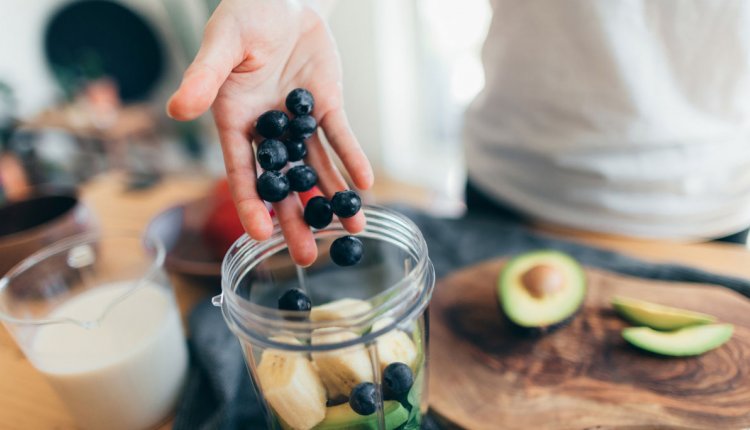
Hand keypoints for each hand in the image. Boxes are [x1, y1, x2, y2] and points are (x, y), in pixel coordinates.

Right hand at [167, 0, 373, 265]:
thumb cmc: (243, 16)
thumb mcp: (222, 45)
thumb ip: (203, 78)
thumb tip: (176, 110)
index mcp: (235, 121)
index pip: (242, 171)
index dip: (251, 203)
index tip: (261, 236)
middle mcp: (267, 130)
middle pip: (282, 182)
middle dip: (296, 218)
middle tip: (309, 255)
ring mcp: (298, 122)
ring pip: (316, 168)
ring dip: (331, 198)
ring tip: (351, 231)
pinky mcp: (326, 107)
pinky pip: (340, 138)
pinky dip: (352, 160)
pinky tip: (364, 186)